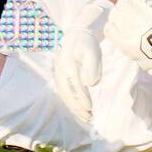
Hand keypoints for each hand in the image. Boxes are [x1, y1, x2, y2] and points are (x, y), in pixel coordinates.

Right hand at [54, 0, 112, 122]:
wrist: (78, 34)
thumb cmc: (87, 43)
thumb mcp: (92, 50)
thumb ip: (91, 66)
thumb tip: (89, 83)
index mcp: (67, 63)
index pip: (74, 85)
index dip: (81, 98)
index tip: (90, 109)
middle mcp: (60, 70)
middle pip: (67, 93)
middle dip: (77, 107)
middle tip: (89, 118)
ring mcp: (58, 73)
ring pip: (64, 94)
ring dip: (74, 108)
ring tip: (86, 118)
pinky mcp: (60, 76)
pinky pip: (64, 92)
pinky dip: (71, 103)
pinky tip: (79, 110)